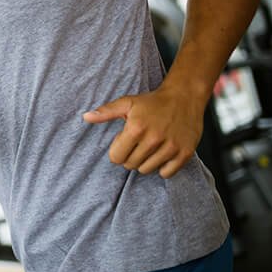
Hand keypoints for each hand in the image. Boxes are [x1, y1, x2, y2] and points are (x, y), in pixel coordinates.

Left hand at [82, 86, 203, 177]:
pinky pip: (167, 173)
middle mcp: (154, 139)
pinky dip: (163, 167)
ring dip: (145, 162)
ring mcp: (171, 147)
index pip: (116, 157)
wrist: (184, 97)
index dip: (117, 150)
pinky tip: (162, 154)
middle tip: (138, 143)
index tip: (125, 141)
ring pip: (147, 170)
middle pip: (131, 165)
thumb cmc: (152, 102)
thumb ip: (105, 112)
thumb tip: (86, 117)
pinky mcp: (185, 153)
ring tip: (150, 147)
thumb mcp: (127, 103)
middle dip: (130, 156)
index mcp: (136, 128)